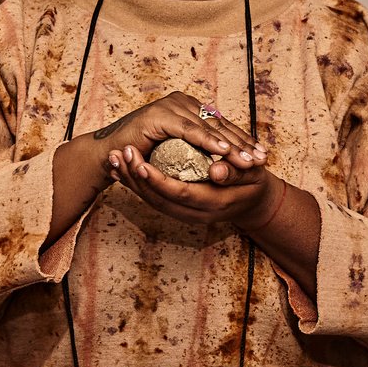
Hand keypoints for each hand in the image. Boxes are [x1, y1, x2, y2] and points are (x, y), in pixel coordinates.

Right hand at [86, 91, 263, 175]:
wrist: (111, 154)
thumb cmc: (144, 154)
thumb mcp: (179, 152)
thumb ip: (198, 150)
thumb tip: (227, 161)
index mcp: (190, 107)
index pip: (221, 124)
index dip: (243, 140)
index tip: (262, 156)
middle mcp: (182, 102)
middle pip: (219, 124)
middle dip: (243, 144)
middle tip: (262, 159)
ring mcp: (170, 106)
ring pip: (208, 127)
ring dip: (230, 145)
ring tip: (248, 159)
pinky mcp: (160, 116)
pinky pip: (189, 130)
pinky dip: (207, 141)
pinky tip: (223, 151)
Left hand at [107, 140, 289, 232]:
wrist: (253, 203)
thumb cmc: (254, 186)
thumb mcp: (252, 178)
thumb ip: (234, 174)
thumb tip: (216, 171)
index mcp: (211, 204)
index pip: (178, 193)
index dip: (157, 179)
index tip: (139, 162)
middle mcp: (194, 212)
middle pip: (157, 199)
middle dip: (134, 177)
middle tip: (118, 154)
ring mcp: (184, 212)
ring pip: (151, 199)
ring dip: (130, 180)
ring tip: (113, 159)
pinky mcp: (178, 206)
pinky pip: (152, 197)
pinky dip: (136, 183)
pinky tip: (122, 168)